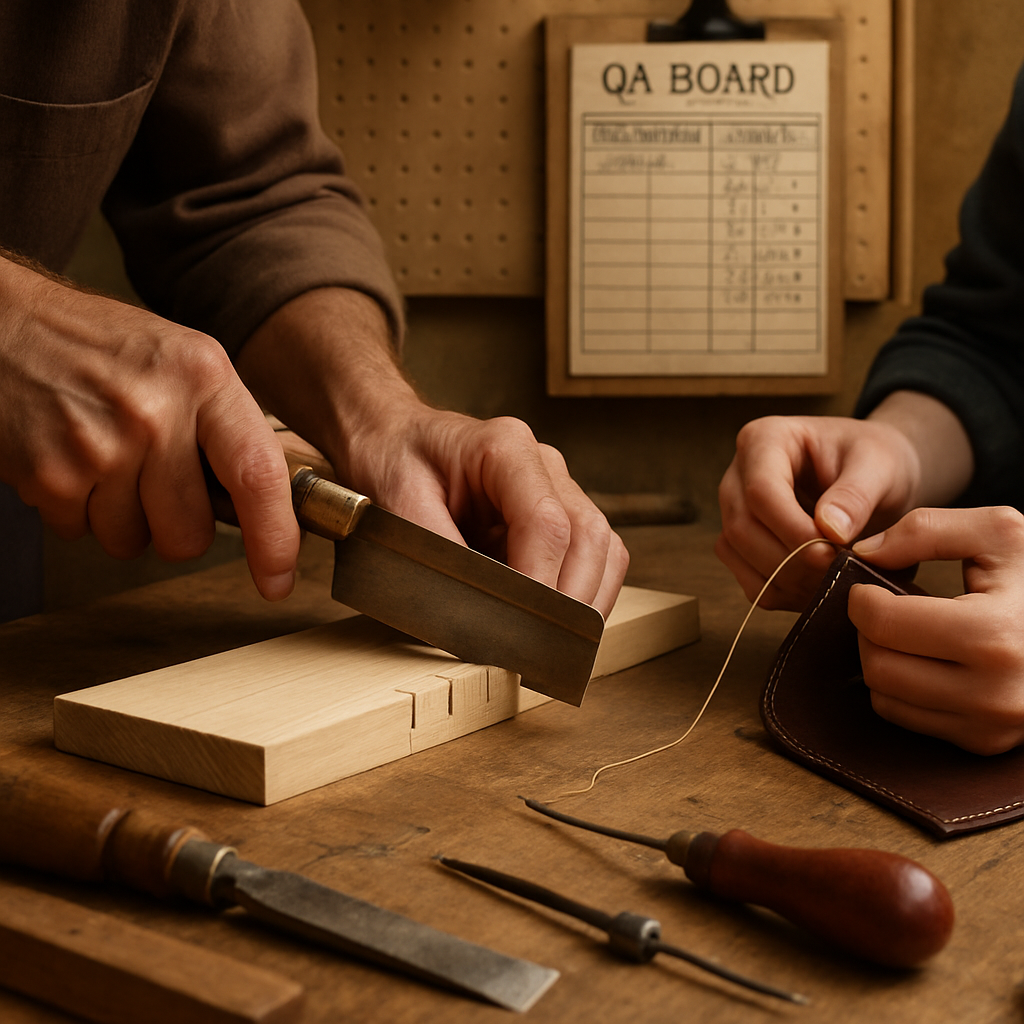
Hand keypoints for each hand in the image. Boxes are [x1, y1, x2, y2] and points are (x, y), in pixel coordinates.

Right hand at [0, 256, 298, 599]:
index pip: (258, 474)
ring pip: (133, 541)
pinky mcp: (50, 475)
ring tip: (106, 457)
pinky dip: (77, 509)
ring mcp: (99, 445)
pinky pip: (82, 533)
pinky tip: (73, 460)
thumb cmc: (102, 348)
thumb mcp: (184, 364)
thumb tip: (271, 509)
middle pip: (190, 534)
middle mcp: (155, 410)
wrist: (7, 324)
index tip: (278, 577)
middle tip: (153, 477)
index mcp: (204, 377)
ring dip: (121, 516)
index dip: (274, 539)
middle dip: (174, 525)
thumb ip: (228, 430)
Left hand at [236, 288, 628, 617]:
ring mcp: (556, 486)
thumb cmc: (390, 462)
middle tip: (543, 653)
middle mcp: (542, 464)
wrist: (386, 437)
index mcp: (504, 448)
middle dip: (572, 602)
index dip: (543, 585)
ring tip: (554, 647)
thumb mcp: (399, 508)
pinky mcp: (556, 512)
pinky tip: (556, 625)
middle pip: (589, 536)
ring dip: (586, 602)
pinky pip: (592, 555)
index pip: (548, 523)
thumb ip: (441, 559)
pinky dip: (583, 594)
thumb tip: (477, 619)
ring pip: (603, 547)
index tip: (524, 631)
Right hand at [715, 393, 974, 609]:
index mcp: (764, 440)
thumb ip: (856, 495)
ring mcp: (734, 512)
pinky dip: (782, 592)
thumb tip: (829, 530)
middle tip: (836, 571)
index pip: (760, 491)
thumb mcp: (879, 466)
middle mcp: (738, 476)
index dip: (793, 529)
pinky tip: (816, 585)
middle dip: (790, 559)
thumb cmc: (876, 461)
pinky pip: (748, 579)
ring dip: (785, 579)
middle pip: (742, 527)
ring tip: (831, 578)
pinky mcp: (741, 545)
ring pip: (737, 556)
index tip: (833, 551)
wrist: (875, 477)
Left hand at [850, 506, 1023, 754]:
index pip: (882, 622)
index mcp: (995, 634)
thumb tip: (863, 554)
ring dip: (881, 660)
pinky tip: (927, 660)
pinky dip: (901, 688)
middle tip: (888, 609)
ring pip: (883, 697)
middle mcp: (994, 693)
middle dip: (869, 631)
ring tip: (910, 632)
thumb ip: (924, 530)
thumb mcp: (997, 533)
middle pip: (877, 664)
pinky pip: (905, 718)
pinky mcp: (984, 741)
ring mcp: (991, 724)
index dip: (861, 597)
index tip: (870, 586)